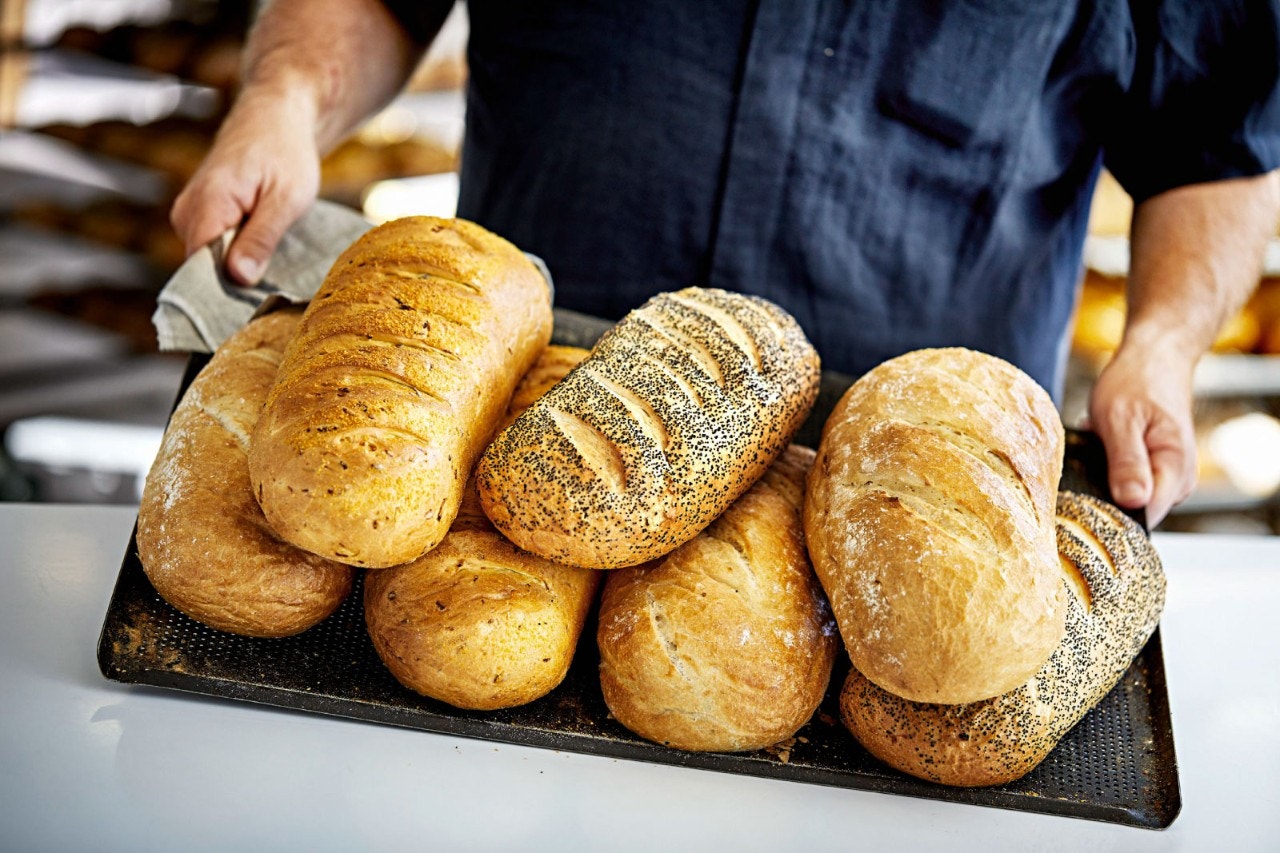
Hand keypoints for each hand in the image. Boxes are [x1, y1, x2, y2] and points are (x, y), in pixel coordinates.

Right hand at [170, 89, 320, 284]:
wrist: (275, 117)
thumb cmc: (285, 152)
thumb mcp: (287, 199)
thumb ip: (261, 238)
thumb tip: (238, 278)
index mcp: (206, 206)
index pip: (200, 271)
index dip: (227, 295)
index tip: (254, 315)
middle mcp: (187, 212)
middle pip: (203, 271)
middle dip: (236, 286)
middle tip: (274, 294)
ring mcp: (189, 215)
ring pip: (209, 263)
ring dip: (240, 271)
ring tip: (274, 269)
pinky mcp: (200, 217)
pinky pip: (213, 250)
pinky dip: (238, 257)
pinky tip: (264, 256)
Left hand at [1086, 342, 1197, 526]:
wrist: (1156, 357)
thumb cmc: (1137, 382)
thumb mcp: (1120, 419)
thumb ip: (1127, 463)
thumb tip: (1132, 502)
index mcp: (1175, 469)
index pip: (1144, 517)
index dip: (1111, 516)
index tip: (1081, 503)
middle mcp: (1178, 481)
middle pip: (1135, 514)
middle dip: (1103, 497)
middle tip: (1084, 464)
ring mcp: (1169, 477)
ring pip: (1128, 499)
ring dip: (1103, 481)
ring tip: (1095, 448)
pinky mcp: (1156, 471)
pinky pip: (1127, 484)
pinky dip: (1107, 470)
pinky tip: (1100, 448)